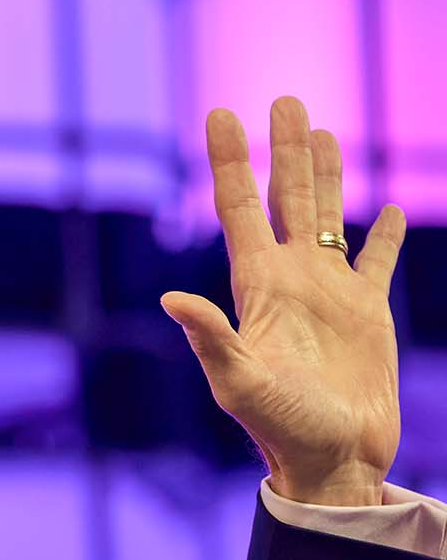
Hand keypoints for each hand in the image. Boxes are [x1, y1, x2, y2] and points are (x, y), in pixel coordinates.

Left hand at [160, 96, 403, 506]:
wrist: (332, 460)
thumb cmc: (280, 428)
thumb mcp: (239, 382)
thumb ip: (210, 338)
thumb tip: (170, 298)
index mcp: (257, 286)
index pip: (240, 207)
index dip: (230, 160)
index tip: (221, 112)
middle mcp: (290, 279)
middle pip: (286, 197)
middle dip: (281, 149)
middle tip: (282, 98)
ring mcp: (329, 293)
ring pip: (327, 216)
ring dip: (324, 174)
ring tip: (319, 130)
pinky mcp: (368, 314)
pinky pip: (377, 263)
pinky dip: (384, 235)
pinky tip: (389, 210)